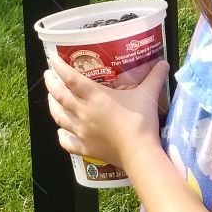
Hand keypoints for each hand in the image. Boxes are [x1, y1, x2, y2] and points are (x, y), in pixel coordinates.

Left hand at [44, 53, 169, 171]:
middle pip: (60, 95)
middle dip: (51, 83)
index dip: (59, 67)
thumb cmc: (141, 121)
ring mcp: (82, 131)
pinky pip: (67, 142)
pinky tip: (60, 132)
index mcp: (96, 97)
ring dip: (52, 105)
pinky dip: (62, 136)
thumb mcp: (148, 95)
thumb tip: (163, 63)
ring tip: (50, 97)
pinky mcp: (85, 148)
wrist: (139, 152)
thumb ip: (154, 78)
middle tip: (47, 74)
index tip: (52, 59)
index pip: (72, 78)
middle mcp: (84, 112)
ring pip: (59, 116)